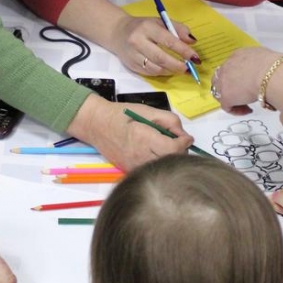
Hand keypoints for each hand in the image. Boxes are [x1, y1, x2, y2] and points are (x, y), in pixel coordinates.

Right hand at [68, 94, 193, 169]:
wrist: (96, 125)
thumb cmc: (122, 115)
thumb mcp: (148, 110)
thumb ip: (170, 121)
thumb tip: (184, 136)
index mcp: (144, 138)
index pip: (173, 149)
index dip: (184, 143)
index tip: (186, 138)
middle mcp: (139, 156)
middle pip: (170, 162)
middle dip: (179, 152)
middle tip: (176, 142)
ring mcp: (133, 166)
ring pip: (162, 169)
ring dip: (169, 159)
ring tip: (164, 147)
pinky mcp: (129, 171)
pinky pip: (150, 171)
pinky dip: (157, 164)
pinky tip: (154, 154)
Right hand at [109, 15, 198, 76]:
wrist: (117, 32)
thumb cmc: (143, 26)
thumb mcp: (160, 21)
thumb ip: (178, 29)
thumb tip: (192, 41)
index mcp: (147, 28)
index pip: (168, 41)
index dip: (183, 51)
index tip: (195, 57)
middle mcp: (138, 41)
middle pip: (161, 58)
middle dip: (178, 65)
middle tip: (190, 68)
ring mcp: (133, 55)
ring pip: (156, 68)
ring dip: (171, 71)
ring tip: (181, 69)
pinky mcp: (131, 66)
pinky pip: (150, 73)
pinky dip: (162, 73)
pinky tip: (169, 69)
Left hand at [212, 47, 282, 111]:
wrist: (270, 75)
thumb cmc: (273, 66)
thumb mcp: (263, 57)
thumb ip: (258, 63)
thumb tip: (262, 70)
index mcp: (236, 56)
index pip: (230, 67)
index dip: (237, 77)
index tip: (247, 83)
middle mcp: (226, 67)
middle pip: (221, 79)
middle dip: (230, 88)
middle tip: (242, 94)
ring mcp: (223, 82)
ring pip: (221, 93)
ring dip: (232, 100)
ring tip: (246, 104)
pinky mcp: (226, 97)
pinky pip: (227, 107)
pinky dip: (237, 110)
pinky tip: (248, 110)